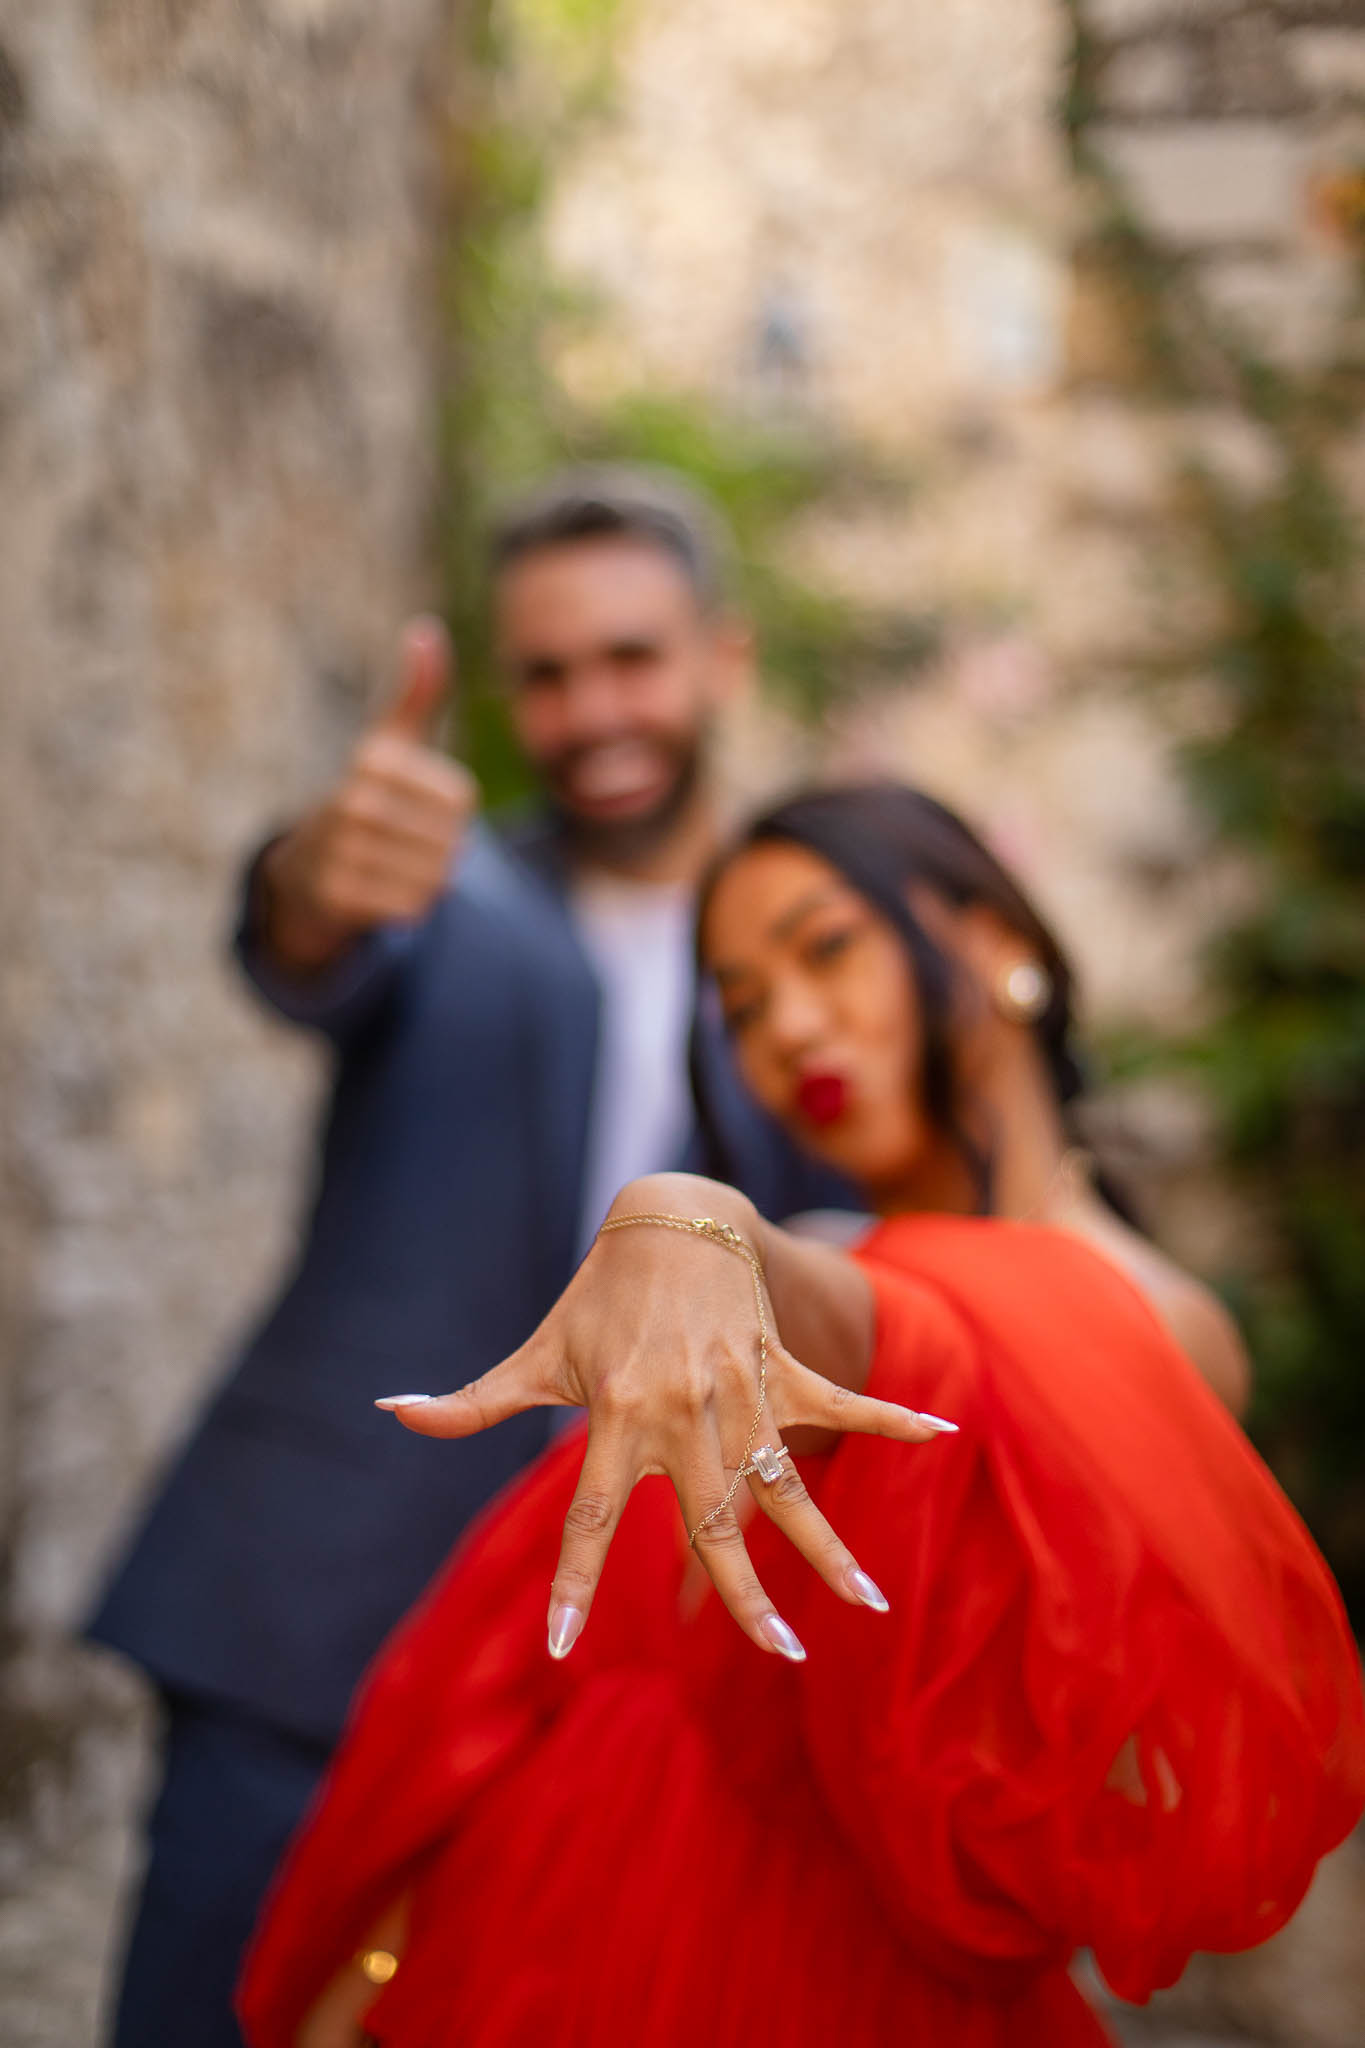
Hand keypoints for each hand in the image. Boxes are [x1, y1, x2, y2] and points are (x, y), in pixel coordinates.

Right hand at [261, 617, 477, 972]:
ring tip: (392, 864)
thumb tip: (427, 629)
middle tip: (404, 842)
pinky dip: (409, 906)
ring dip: (426, 878)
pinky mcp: (336, 895)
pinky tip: (380, 890)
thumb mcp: (391, 742)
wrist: (308, 867)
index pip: (462, 800)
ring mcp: (339, 849)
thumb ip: (418, 693)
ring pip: (435, 877)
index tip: (417, 806)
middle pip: (452, 841)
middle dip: (440, 849)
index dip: (453, 812)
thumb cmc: (367, 798)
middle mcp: (350, 799)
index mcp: (372, 759)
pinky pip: (412, 908)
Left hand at [379, 1176, 951, 1661]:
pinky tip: (944, 1437)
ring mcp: (741, 1393)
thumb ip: (471, 1401)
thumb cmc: (594, 1296)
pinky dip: (893, 1418)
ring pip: (789, 1483)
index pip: (591, 1518)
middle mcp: (684, 1414)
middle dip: (750, 1595)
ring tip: (869, 1606)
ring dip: (831, 1544)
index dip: (576, 1583)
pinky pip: (841, 1402)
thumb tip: (392, 1410)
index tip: (565, 1650)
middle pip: (716, 1521)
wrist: (667, 1216)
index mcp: (618, 1417)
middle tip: (783, 1657)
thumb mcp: (535, 1352)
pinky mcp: (780, 1368)